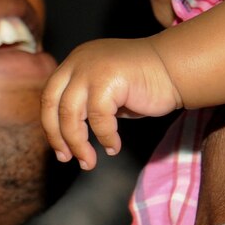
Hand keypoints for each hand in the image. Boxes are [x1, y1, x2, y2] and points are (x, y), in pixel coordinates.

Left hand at [41, 38, 184, 168]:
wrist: (175, 68)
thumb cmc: (144, 84)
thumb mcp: (105, 90)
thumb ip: (84, 103)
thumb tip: (65, 135)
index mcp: (74, 62)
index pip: (49, 97)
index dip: (51, 126)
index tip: (61, 149)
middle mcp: (78, 62)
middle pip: (51, 105)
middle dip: (57, 136)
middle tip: (67, 158)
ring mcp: (91, 69)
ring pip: (71, 115)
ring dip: (78, 144)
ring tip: (89, 162)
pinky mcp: (108, 79)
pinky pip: (98, 119)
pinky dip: (105, 137)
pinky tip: (114, 146)